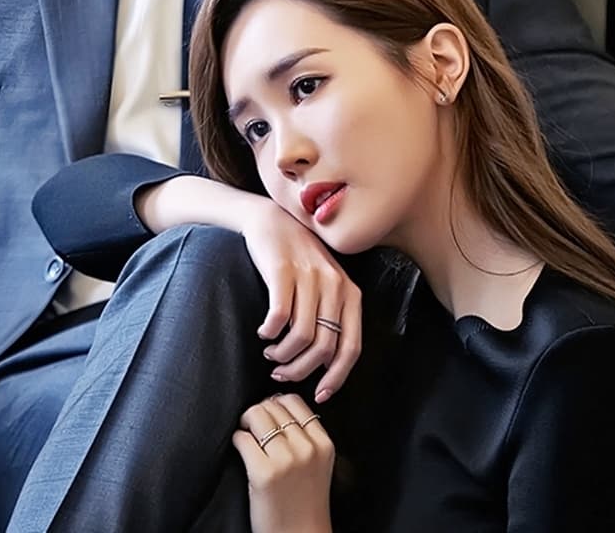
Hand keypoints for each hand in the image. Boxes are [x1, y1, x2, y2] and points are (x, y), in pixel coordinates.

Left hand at [232, 393, 334, 532]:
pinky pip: (242, 438)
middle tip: (253, 427)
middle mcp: (307, 448)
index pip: (294, 401)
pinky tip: (241, 451)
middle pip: (273, 406)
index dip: (275, 403)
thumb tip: (276, 405)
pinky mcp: (263, 473)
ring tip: (247, 437)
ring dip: (247, 423)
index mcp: (323, 444)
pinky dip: (238, 440)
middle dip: (259, 412)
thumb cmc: (305, 503)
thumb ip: (307, 437)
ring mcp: (286, 460)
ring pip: (257, 415)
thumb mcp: (319, 465)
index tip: (268, 415)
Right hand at [240, 201, 362, 402]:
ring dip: (282, 355)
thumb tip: (326, 365)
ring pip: (301, 337)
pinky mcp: (282, 270)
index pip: (351, 348)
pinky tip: (263, 332)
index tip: (319, 395)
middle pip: (324, 348)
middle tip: (280, 374)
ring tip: (270, 354)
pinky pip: (279, 316)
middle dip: (300, 370)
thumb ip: (331, 319)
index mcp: (350, 293)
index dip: (336, 377)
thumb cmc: (298, 261)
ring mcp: (309, 276)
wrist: (272, 220)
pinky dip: (269, 333)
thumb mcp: (324, 286)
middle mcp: (335, 285)